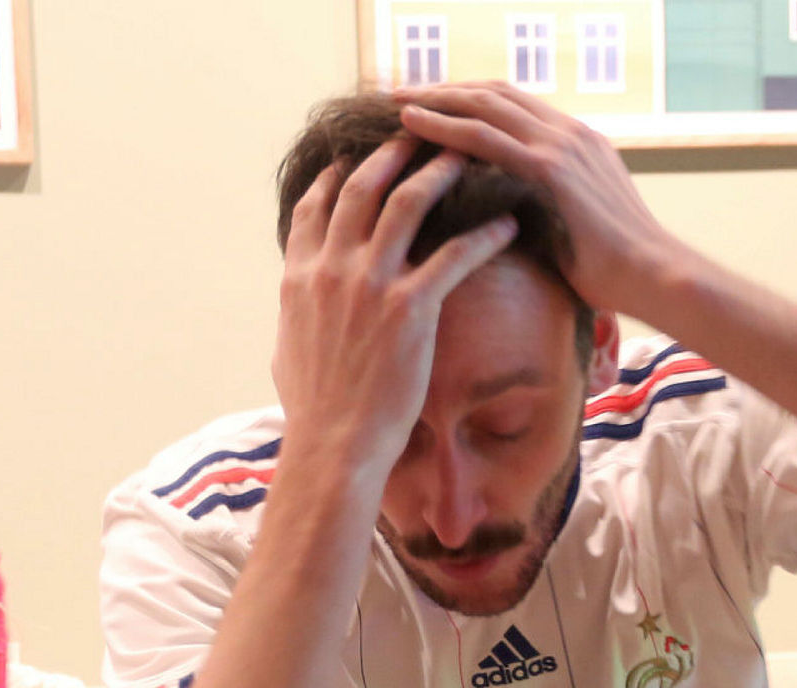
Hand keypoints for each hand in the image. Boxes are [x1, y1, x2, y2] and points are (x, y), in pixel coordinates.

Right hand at [273, 136, 523, 476]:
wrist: (333, 447)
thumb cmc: (313, 413)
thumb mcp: (288, 352)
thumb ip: (295, 318)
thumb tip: (294, 312)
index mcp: (301, 276)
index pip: (316, 204)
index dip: (339, 171)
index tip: (359, 153)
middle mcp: (331, 268)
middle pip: (364, 186)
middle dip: (394, 151)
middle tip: (423, 132)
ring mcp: (370, 285)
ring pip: (409, 203)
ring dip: (441, 172)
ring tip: (468, 155)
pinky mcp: (410, 309)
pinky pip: (455, 256)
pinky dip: (485, 234)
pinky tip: (508, 223)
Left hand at [394, 82, 691, 322]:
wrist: (654, 277)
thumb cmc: (617, 272)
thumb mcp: (577, 228)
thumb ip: (545, 211)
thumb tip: (507, 223)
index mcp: (577, 143)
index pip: (513, 106)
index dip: (470, 101)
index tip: (433, 106)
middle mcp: (568, 133)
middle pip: (494, 94)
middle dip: (446, 90)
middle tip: (403, 94)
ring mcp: (560, 145)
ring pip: (484, 105)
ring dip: (435, 99)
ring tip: (397, 102)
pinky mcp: (550, 168)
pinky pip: (484, 137)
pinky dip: (444, 125)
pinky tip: (412, 125)